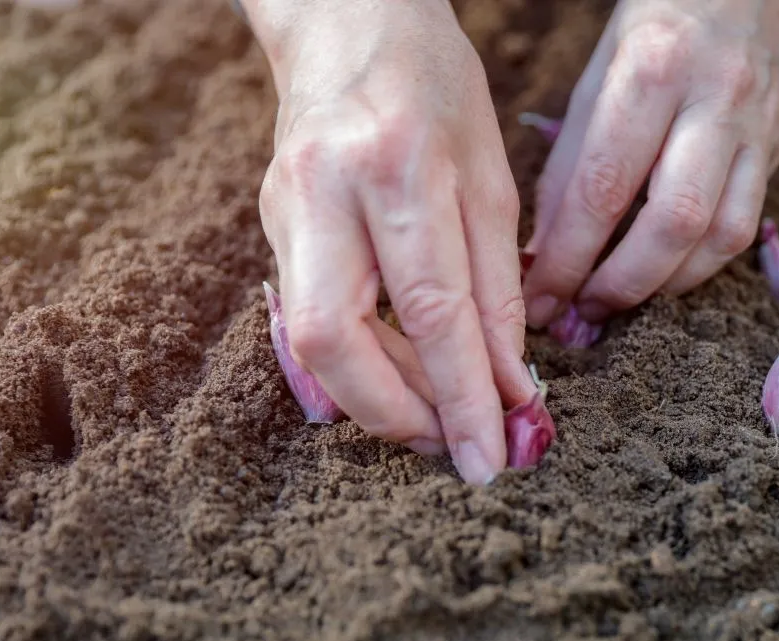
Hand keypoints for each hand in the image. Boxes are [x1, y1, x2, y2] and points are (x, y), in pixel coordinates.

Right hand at [243, 0, 536, 484]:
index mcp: (397, 168)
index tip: (489, 458)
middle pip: (334, 341)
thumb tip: (508, 389)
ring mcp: (283, 210)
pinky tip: (402, 374)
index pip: (431, 311)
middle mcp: (325, 192)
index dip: (460, 398)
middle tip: (451, 444)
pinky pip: (309, 319)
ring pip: (313, 341)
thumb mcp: (491, 179)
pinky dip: (361, 360)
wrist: (347, 24)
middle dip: (395, 414)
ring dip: (380, 395)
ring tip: (439, 413)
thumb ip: (498, 289)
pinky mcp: (270, 225)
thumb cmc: (436, 91)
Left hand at [522, 0, 778, 328]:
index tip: (539, 297)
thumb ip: (572, 156)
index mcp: (655, 67)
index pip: (603, 184)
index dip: (567, 255)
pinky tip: (662, 276)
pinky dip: (698, 267)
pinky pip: (744, 229)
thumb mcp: (602, 65)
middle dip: (618, 284)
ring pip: (719, 237)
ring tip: (616, 303)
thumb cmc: (663, 21)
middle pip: (671, 220)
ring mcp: (758, 128)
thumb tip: (542, 250)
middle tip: (579, 313)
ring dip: (662, 286)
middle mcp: (715, 99)